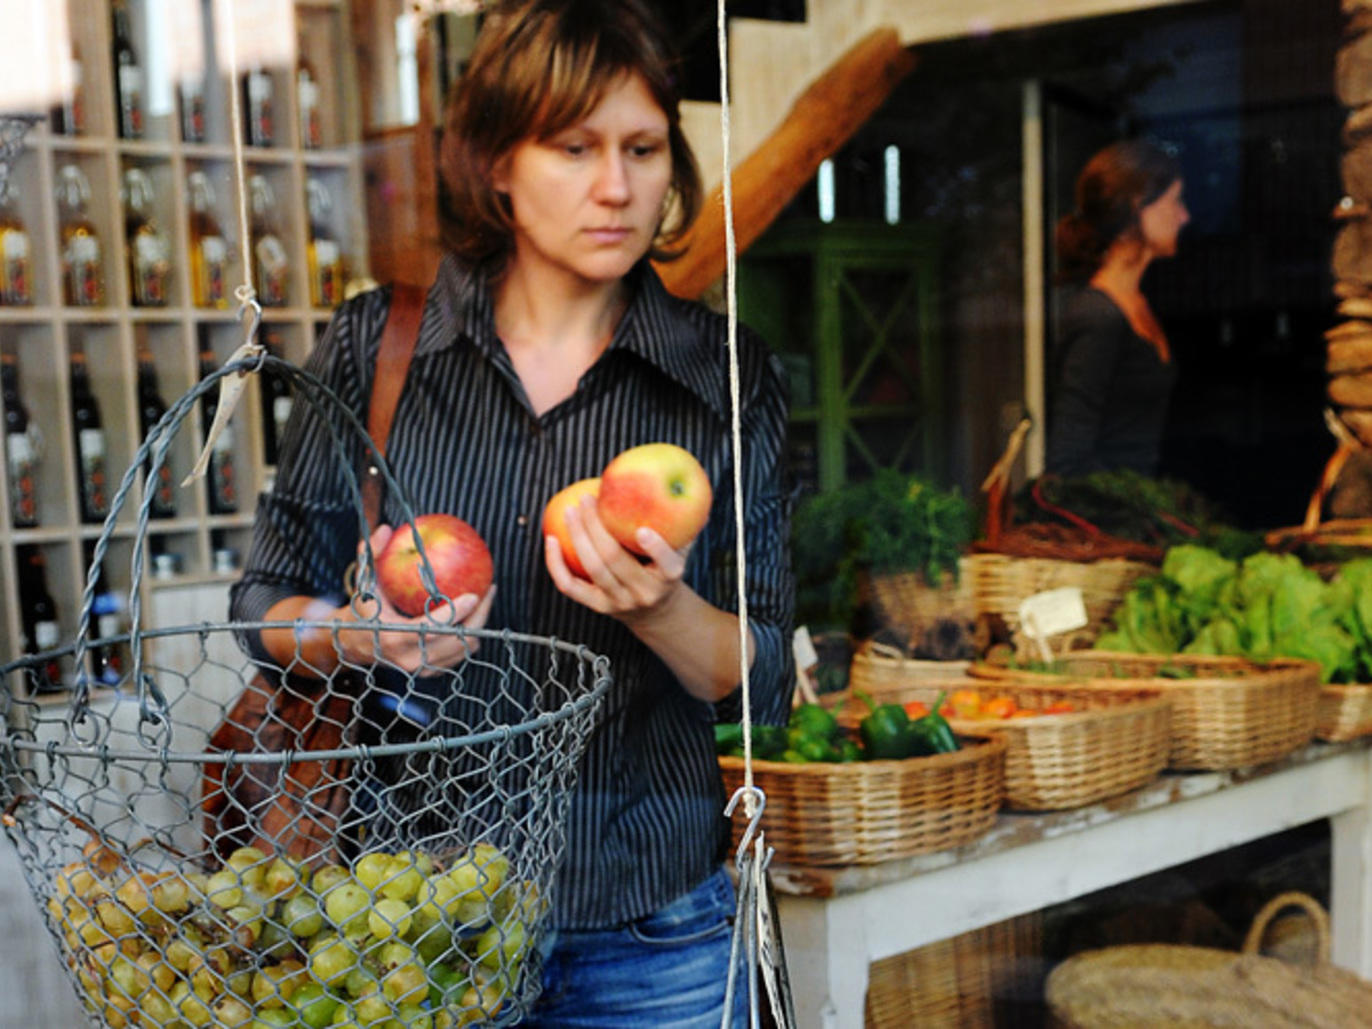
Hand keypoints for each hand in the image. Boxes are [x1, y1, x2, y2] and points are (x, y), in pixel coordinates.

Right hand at [337, 524, 495, 672]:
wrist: (355, 644)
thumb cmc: (364, 608)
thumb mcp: (364, 581)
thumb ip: (372, 554)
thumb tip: (385, 529)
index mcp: (392, 637)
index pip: (430, 628)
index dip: (455, 613)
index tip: (475, 594)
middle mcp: (409, 658)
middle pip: (456, 640)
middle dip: (478, 616)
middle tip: (489, 589)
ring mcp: (421, 669)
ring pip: (463, 649)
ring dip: (479, 624)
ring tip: (487, 597)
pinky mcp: (430, 672)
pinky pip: (460, 654)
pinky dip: (470, 634)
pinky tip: (476, 612)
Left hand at [544, 495, 688, 622]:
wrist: (656, 611)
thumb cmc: (665, 568)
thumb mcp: (680, 550)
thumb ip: (681, 524)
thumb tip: (680, 486)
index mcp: (669, 578)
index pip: (667, 565)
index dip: (656, 549)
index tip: (643, 531)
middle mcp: (644, 592)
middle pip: (615, 560)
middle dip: (596, 527)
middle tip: (586, 499)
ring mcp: (619, 602)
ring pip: (592, 569)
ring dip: (577, 536)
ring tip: (569, 510)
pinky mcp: (598, 607)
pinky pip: (570, 586)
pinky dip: (556, 564)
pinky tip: (550, 540)